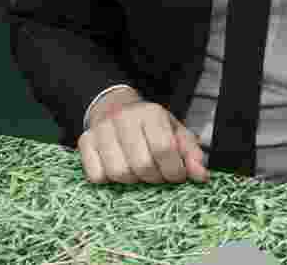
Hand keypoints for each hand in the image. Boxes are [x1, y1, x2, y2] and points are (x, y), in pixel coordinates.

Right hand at [78, 98, 209, 185]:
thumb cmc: (149, 124)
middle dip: (155, 178)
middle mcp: (124, 118)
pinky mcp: (84, 142)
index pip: (164, 148)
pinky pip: (96, 175)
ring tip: (139, 170)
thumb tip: (201, 175)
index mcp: (151, 113)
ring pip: (119, 173)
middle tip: (158, 174)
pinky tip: (119, 167)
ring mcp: (101, 130)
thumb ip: (190, 152)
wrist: (115, 106)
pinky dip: (109, 179)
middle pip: (142, 164)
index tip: (177, 175)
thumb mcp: (174, 130)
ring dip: (133, 180)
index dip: (174, 169)